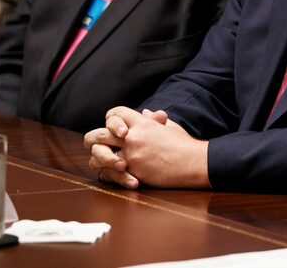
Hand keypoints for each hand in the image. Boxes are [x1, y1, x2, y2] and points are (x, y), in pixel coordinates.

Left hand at [84, 107, 208, 188]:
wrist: (193, 163)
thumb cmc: (184, 144)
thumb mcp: (170, 127)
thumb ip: (154, 120)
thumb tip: (145, 112)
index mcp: (142, 123)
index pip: (116, 113)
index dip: (111, 119)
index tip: (114, 128)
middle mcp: (133, 137)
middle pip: (98, 134)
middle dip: (93, 139)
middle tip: (95, 144)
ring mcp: (131, 155)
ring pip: (98, 155)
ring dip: (98, 159)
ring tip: (102, 162)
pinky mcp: (133, 171)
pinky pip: (109, 173)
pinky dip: (108, 175)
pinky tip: (113, 174)